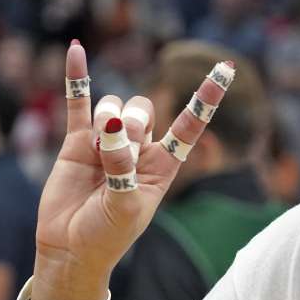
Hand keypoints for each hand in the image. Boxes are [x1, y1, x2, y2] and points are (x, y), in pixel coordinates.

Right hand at [30, 41, 230, 299]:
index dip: (206, 98)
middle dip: (133, 125)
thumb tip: (113, 127)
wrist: (71, 248)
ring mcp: (108, 141)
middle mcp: (140, 148)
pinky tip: (77, 50)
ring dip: (106, 124)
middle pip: (144, 110)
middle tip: (119, 154)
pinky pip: (77, 103)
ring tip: (98, 156)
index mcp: (165, 164)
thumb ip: (122, 170)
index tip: (227, 69)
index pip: (190, 124)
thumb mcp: (125, 208)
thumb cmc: (108, 236)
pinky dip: (77, 78)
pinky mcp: (77, 141)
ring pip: (114, 107)